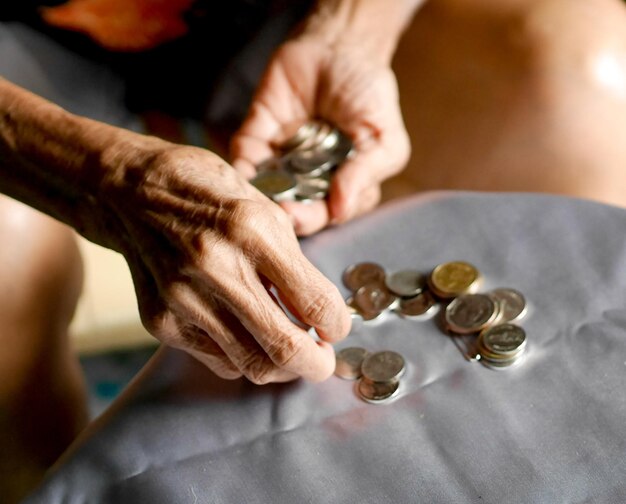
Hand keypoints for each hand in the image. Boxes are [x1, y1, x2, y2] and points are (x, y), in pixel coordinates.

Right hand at [99, 141, 350, 382]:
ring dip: (282, 367)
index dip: (337, 324)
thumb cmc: (207, 193)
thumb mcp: (263, 210)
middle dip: (317, 364)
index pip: (314, 302)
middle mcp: (215, 269)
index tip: (337, 326)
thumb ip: (293, 264)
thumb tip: (321, 314)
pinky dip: (245, 357)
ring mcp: (183, 300)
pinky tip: (250, 338)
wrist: (129, 192)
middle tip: (324, 359)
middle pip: (284, 348)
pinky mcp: (161, 322)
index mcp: (251, 230)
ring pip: (253, 365)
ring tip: (291, 350)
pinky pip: (220, 361)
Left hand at [231, 34, 410, 235]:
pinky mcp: (258, 136)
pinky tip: (241, 171)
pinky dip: (239, 167)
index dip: (312, 218)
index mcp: (342, 183)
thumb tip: (340, 210)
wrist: (339, 43)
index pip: (326, 213)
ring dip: (258, 196)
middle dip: (284, 212)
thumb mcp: (383, 138)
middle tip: (277, 210)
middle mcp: (310, 176)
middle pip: (293, 207)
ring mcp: (282, 158)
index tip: (299, 216)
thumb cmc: (369, 92)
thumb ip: (365, 174)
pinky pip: (244, 157)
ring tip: (255, 197)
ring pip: (264, 188)